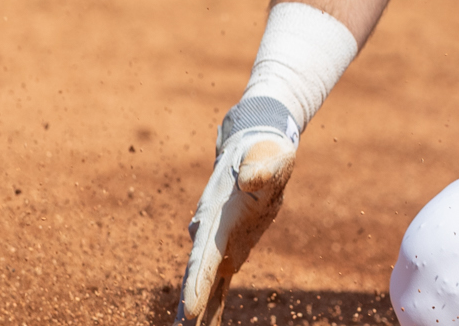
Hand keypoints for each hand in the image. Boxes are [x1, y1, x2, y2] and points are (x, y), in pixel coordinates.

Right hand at [176, 127, 298, 324]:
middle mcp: (211, 232)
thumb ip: (262, 169)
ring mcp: (218, 243)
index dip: (196, 283)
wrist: (252, 151)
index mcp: (219, 215)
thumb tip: (251, 180)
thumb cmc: (265, 153)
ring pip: (203, 283)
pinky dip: (211, 303)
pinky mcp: (229, 248)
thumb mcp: (270, 158)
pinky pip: (217, 280)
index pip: (205, 255)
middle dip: (188, 305)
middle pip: (196, 275)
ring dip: (196, 311)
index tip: (189, 311)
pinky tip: (207, 325)